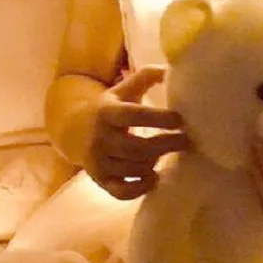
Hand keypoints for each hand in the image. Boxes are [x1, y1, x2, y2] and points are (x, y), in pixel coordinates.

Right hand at [86, 66, 188, 199]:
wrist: (75, 130)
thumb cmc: (111, 108)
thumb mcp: (124, 89)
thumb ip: (145, 76)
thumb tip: (170, 69)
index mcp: (106, 111)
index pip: (135, 115)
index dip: (160, 118)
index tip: (181, 119)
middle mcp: (100, 138)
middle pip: (137, 147)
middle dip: (166, 144)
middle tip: (186, 140)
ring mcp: (98, 162)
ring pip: (133, 169)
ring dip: (154, 162)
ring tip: (165, 152)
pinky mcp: (100, 181)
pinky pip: (121, 192)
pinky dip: (140, 188)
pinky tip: (154, 177)